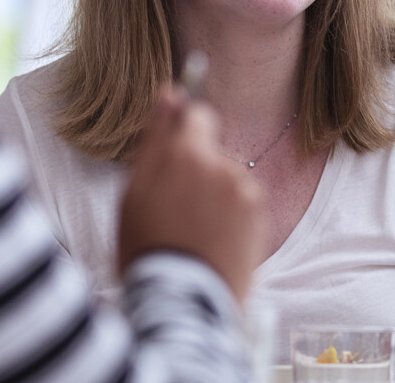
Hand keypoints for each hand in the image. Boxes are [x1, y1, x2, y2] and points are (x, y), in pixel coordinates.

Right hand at [118, 86, 264, 302]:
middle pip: (213, 151)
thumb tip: (170, 92)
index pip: (198, 114)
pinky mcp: (260, 217)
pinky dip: (231, 216)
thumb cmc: (146, 246)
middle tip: (175, 208)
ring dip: (215, 195)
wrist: (180, 302)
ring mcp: (245, 192)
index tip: (176, 157)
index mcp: (186, 153)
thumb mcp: (135, 190)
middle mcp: (222, 165)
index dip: (185, 134)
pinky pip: (243, 203)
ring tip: (193, 231)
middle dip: (198, 169)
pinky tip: (212, 241)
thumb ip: (156, 135)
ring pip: (228, 179)